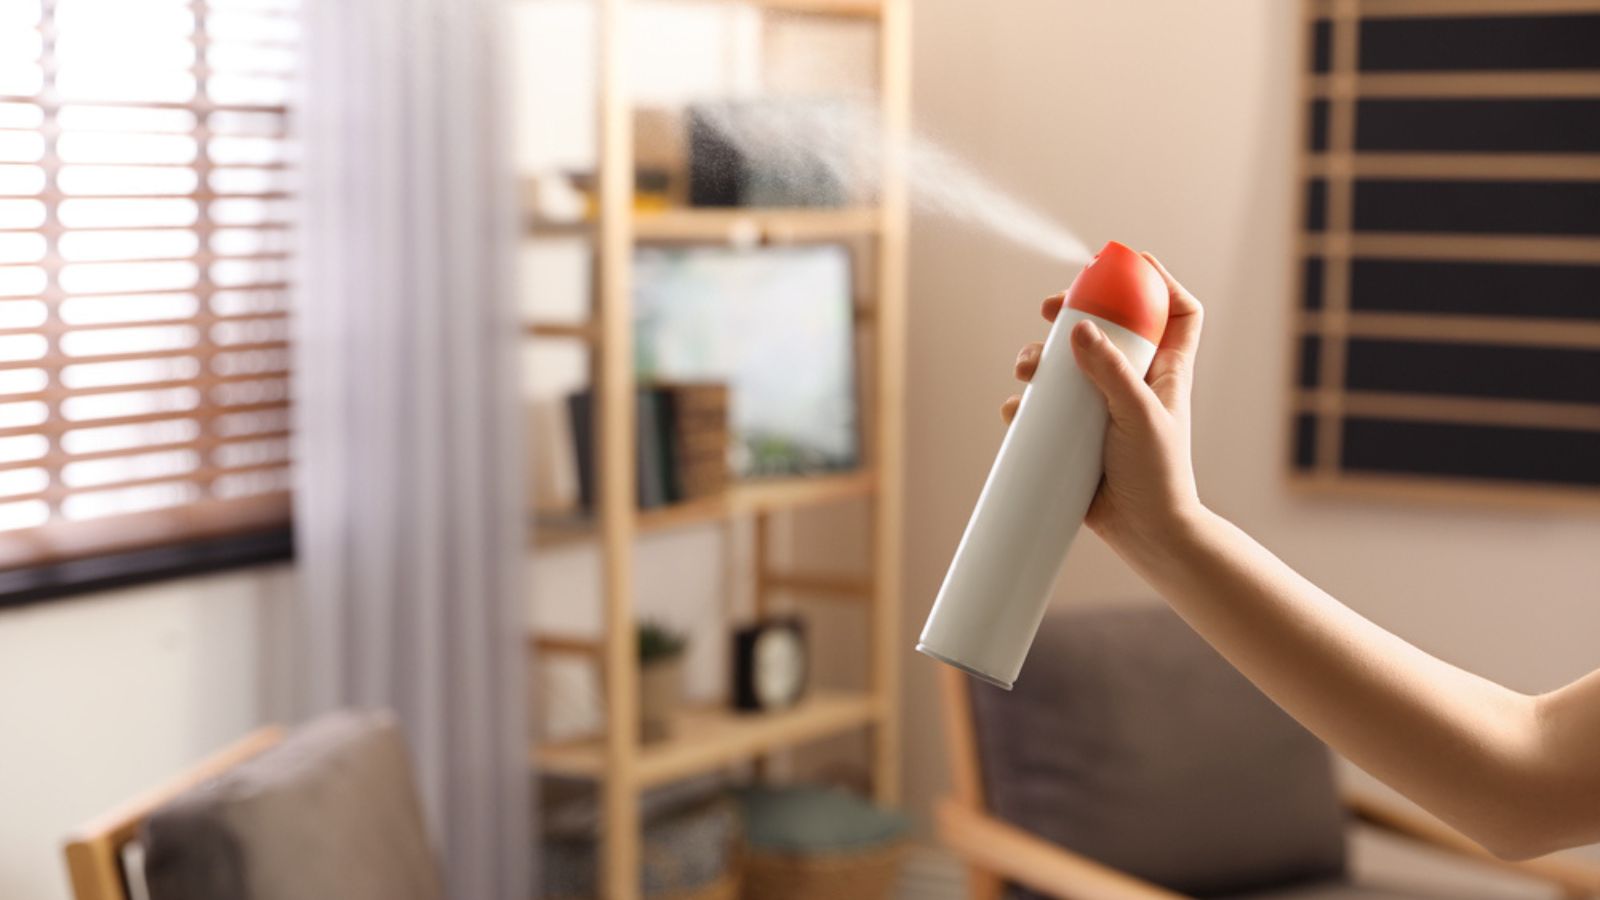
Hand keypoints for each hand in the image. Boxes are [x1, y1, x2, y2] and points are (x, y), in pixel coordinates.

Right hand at [1001, 253, 1204, 549]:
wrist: (1146, 536)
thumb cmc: (1158, 476)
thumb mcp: (1138, 416)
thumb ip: (1110, 371)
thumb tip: (1079, 328)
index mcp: (1165, 370)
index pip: (1175, 311)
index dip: (1157, 279)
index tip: (1124, 264)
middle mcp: (1134, 383)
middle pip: (1107, 327)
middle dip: (1076, 312)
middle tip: (1050, 310)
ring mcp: (1102, 409)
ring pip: (1068, 365)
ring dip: (1041, 357)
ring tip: (1026, 369)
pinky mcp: (1075, 437)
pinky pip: (1045, 410)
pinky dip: (1025, 405)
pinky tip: (1017, 412)